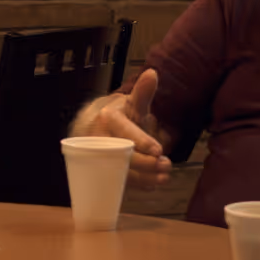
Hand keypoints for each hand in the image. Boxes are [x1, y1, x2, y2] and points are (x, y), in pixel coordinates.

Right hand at [81, 68, 171, 189]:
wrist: (93, 127)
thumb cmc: (117, 116)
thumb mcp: (130, 103)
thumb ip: (142, 92)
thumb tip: (152, 73)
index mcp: (107, 119)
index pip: (125, 132)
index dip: (141, 142)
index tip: (159, 150)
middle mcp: (99, 138)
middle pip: (122, 155)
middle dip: (145, 163)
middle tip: (166, 166)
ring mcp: (98, 156)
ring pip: (119, 171)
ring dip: (142, 178)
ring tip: (163, 178)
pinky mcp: (102, 170)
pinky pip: (116, 180)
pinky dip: (134, 185)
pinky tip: (150, 186)